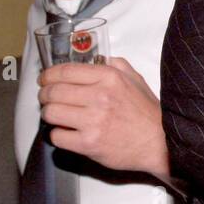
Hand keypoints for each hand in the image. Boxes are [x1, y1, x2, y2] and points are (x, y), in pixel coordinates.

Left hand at [38, 57, 169, 179]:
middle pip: (53, 92)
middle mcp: (100, 96)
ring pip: (50, 113)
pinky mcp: (89, 144)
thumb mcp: (136, 80)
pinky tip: (66, 132)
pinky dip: (58, 134)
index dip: (48, 75)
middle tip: (46, 98)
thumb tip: (97, 59)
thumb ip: (116, 65)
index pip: (65, 71)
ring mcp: (93, 121)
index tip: (44, 79)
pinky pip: (57, 136)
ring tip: (55, 115)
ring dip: (48, 114)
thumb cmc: (147, 113)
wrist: (159, 143)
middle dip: (44, 95)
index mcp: (110, 77)